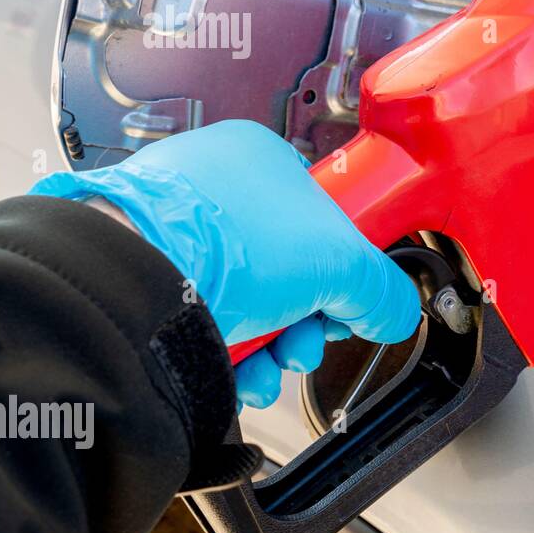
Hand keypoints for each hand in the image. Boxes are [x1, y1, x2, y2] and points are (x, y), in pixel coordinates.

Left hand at [31, 120, 420, 409]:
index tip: (353, 302)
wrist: (136, 283)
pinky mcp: (150, 280)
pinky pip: (208, 321)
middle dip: (309, 321)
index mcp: (263, 160)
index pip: (326, 218)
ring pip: (252, 303)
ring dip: (276, 346)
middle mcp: (217, 189)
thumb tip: (397, 313)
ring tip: (272, 364)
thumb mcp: (341, 264)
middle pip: (291, 270)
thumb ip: (383, 290)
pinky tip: (241, 373)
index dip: (347, 269)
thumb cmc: (225, 243)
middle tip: (310, 338)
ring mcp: (179, 234)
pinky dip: (233, 355)